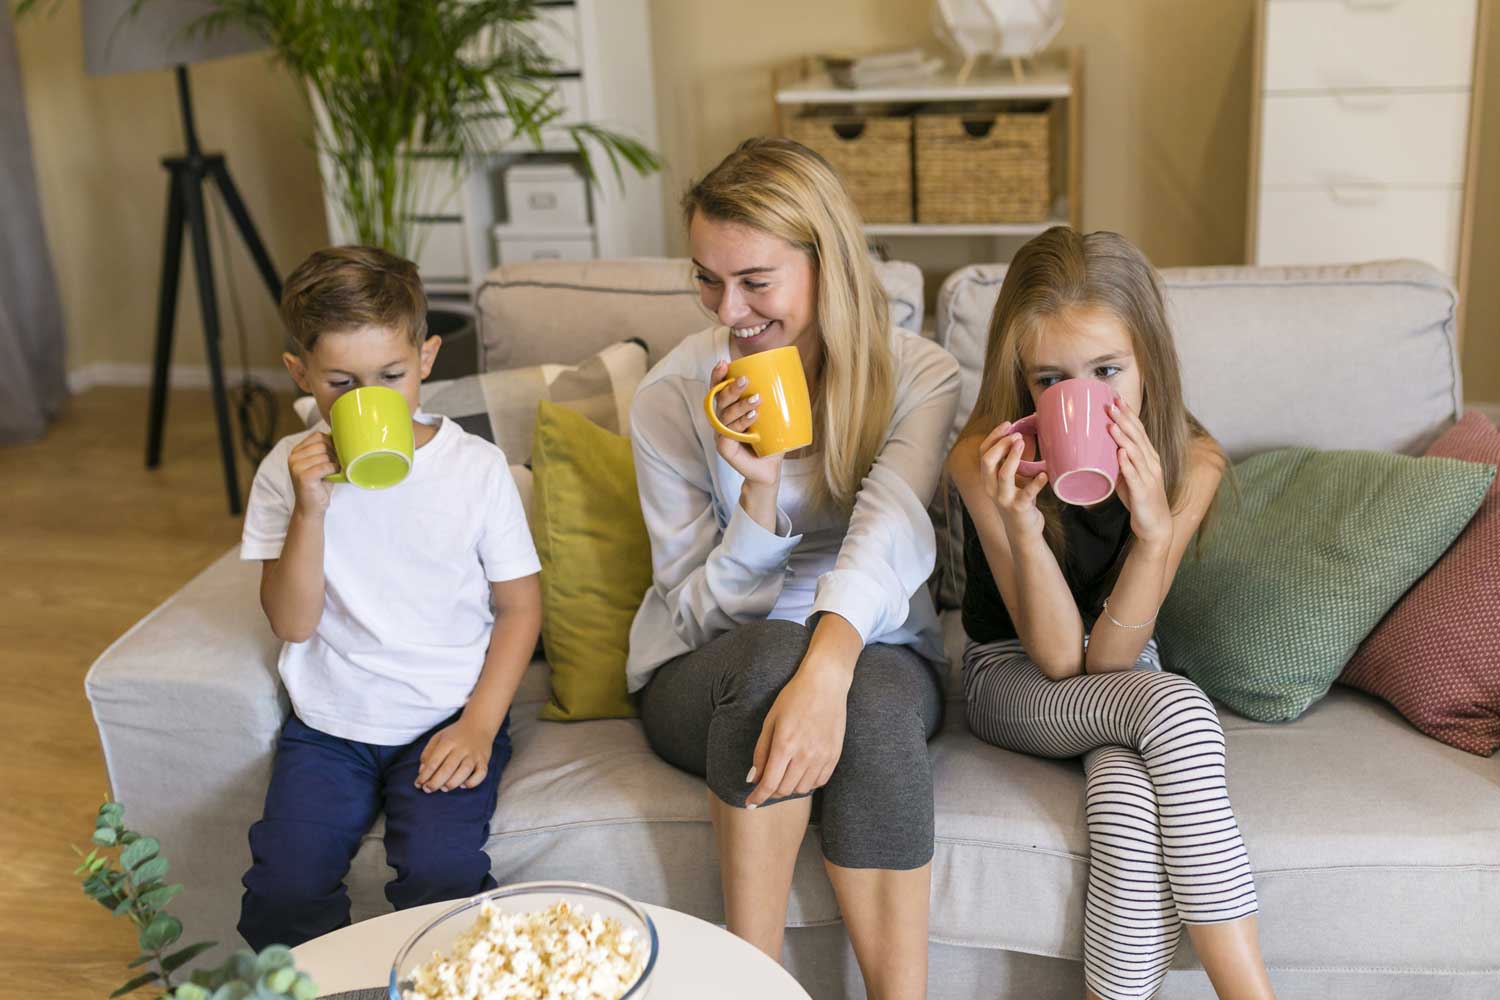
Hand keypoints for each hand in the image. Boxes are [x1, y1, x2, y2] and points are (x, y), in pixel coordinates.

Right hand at [288, 432, 336, 514]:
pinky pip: (325, 466)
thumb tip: (342, 435)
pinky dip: (333, 470)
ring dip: (334, 463)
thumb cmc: (319, 485)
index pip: (317, 436)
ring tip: (333, 471)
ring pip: (324, 455)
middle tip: (336, 464)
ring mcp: (296, 467)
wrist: (311, 507)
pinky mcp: (303, 476)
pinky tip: (332, 476)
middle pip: (322, 444)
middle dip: (333, 454)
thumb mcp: (320, 463)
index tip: (335, 454)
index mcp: (296, 451)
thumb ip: (325, 450)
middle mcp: (293, 457)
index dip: (331, 443)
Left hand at [415, 716, 495, 792]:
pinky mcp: (484, 760)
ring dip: (452, 784)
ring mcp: (474, 755)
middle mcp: (462, 748)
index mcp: (448, 742)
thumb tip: (422, 771)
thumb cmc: (455, 734)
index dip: (424, 775)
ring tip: (444, 788)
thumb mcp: (438, 738)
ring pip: (464, 772)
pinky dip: (472, 783)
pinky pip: (481, 774)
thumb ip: (428, 753)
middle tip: (428, 789)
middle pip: (448, 769)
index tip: (418, 784)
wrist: (479, 725)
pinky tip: (463, 785)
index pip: (434, 762)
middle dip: (435, 783)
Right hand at [709, 361, 783, 488]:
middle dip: (730, 388)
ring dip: (740, 405)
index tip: (724, 363)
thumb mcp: (773, 416)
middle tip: (745, 380)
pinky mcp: (724, 448)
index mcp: (729, 409)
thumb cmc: (771, 441)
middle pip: (720, 400)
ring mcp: (721, 434)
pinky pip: (728, 433)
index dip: (718, 376)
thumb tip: (792, 376)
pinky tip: (753, 417)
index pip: (718, 389)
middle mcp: (721, 420)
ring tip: (757, 399)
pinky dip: (741, 423)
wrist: (769, 470)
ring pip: (725, 415)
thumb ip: (775, 399)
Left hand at [745, 661, 849, 807]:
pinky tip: (801, 771)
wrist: (825, 684)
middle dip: (771, 791)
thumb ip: (761, 752)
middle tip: (766, 782)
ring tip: (784, 773)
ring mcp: (822, 756)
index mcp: (785, 744)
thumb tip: (753, 778)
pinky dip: (808, 782)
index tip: (750, 802)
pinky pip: (819, 782)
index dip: (757, 797)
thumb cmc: (793, 698)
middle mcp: (805, 754)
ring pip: (802, 789)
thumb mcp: (770, 721)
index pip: (769, 784)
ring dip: (789, 787)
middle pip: (785, 789)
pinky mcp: (835, 755)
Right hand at [979, 422, 1047, 539]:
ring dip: (1013, 457)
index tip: (1007, 424)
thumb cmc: (1019, 500)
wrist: (1022, 531)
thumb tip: (1026, 434)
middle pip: (987, 460)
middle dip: (1001, 444)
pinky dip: (1036, 482)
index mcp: (987, 479)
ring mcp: (1004, 498)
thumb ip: (1013, 462)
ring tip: (1023, 442)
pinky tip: (1044, 474)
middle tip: (1017, 434)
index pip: (983, 452)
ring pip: (1003, 474)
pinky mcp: (1019, 508)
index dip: (993, 436)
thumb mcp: (1011, 481)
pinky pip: (1027, 493)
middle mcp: (991, 488)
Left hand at [1108, 400, 1171, 545]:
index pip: (1139, 431)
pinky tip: (1121, 454)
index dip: (1129, 415)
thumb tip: (1099, 449)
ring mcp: (1148, 477)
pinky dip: (1127, 464)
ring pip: (1136, 453)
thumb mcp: (1128, 476)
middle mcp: (1151, 463)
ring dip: (1124, 438)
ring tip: (1112, 425)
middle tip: (1111, 405)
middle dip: (1124, 420)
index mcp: (1149, 457)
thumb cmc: (1140, 498)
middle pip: (1138, 437)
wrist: (1155, 525)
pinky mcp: (1143, 492)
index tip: (1117, 399)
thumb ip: (1118, 462)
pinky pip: (1134, 476)